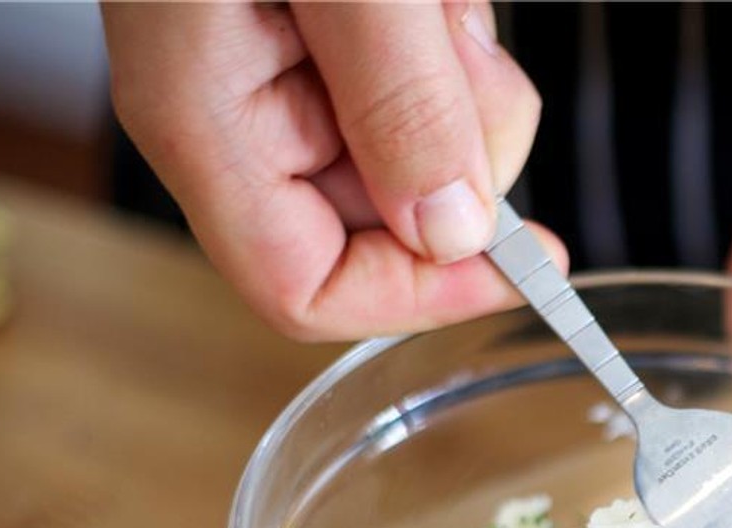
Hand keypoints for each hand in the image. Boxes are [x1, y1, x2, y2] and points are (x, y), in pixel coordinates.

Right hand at [102, 2, 564, 340]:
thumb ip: (397, 101)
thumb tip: (452, 234)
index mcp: (207, 123)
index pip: (305, 288)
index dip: (421, 295)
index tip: (525, 258)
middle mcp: (239, 117)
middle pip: (380, 223)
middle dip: (457, 152)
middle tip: (461, 50)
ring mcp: (285, 78)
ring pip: (416, 155)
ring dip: (461, 84)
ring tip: (435, 1)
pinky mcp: (331, 42)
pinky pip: (421, 84)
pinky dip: (450, 42)